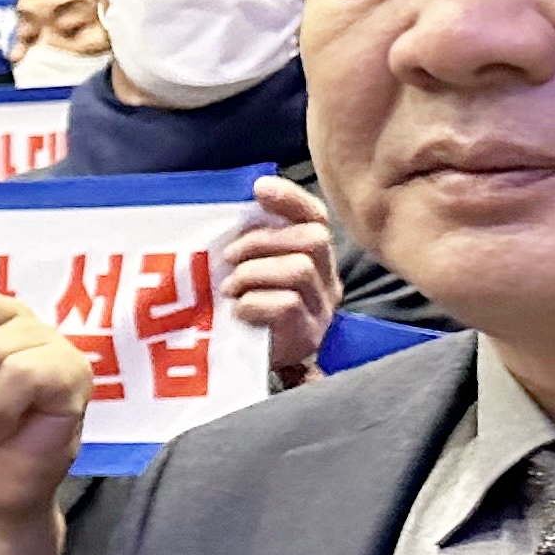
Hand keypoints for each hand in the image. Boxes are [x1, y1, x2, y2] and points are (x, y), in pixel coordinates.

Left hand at [229, 174, 340, 383]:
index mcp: (313, 256)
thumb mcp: (246, 268)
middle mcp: (325, 279)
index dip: (290, 198)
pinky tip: (238, 311)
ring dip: (254, 273)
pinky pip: (286, 304)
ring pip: (298, 269)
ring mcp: (321, 309)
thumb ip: (248, 241)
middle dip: (263, 241)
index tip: (259, 189)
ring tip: (230, 289)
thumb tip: (231, 209)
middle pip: (313, 239)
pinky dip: (254, 303)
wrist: (248, 365)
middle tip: (229, 258)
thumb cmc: (244, 309)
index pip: (314, 216)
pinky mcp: (307, 335)